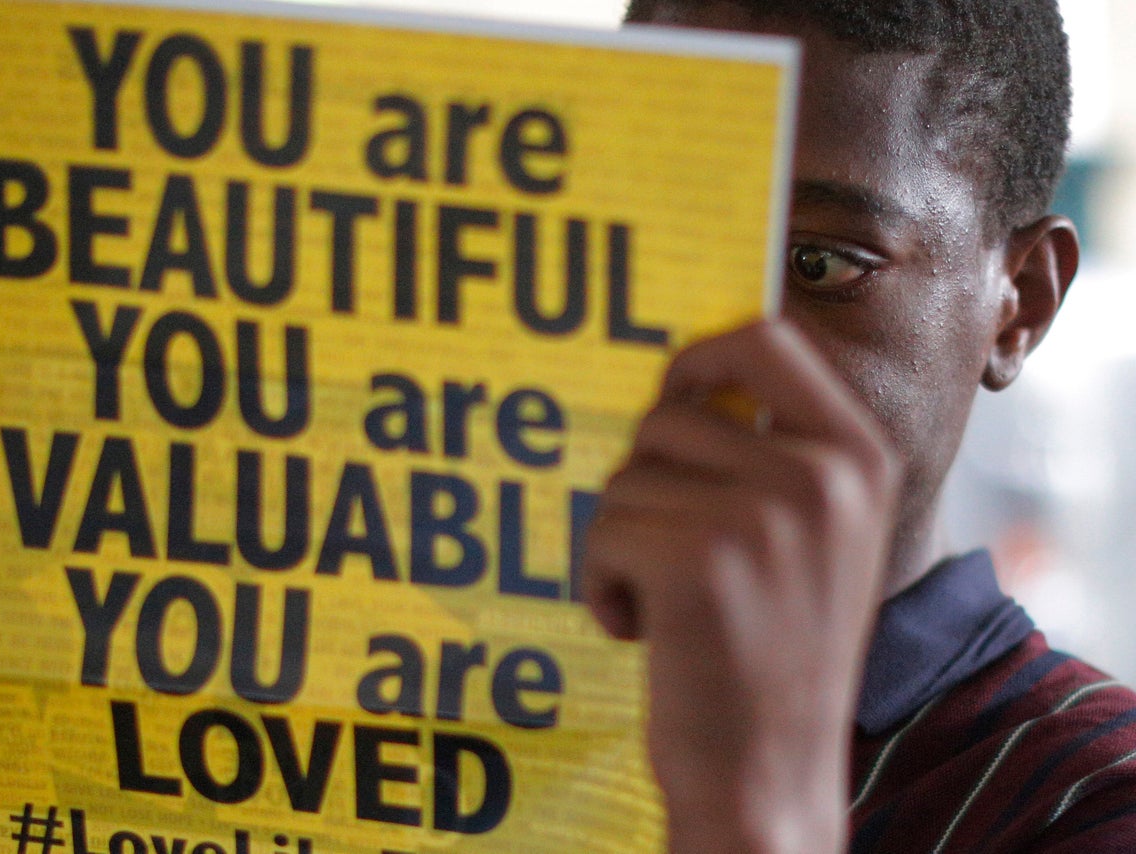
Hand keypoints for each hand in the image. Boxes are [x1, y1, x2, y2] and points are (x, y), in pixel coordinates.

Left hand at [582, 319, 901, 853]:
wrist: (771, 777)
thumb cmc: (775, 655)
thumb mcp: (813, 539)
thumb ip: (770, 455)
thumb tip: (680, 379)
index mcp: (860, 456)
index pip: (768, 339)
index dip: (701, 356)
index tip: (672, 394)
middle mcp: (823, 474)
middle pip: (670, 412)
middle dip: (644, 477)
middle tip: (665, 544)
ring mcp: (765, 514)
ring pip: (627, 477)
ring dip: (623, 541)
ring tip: (668, 603)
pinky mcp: (701, 559)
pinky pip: (604, 531)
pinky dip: (603, 583)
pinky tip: (645, 630)